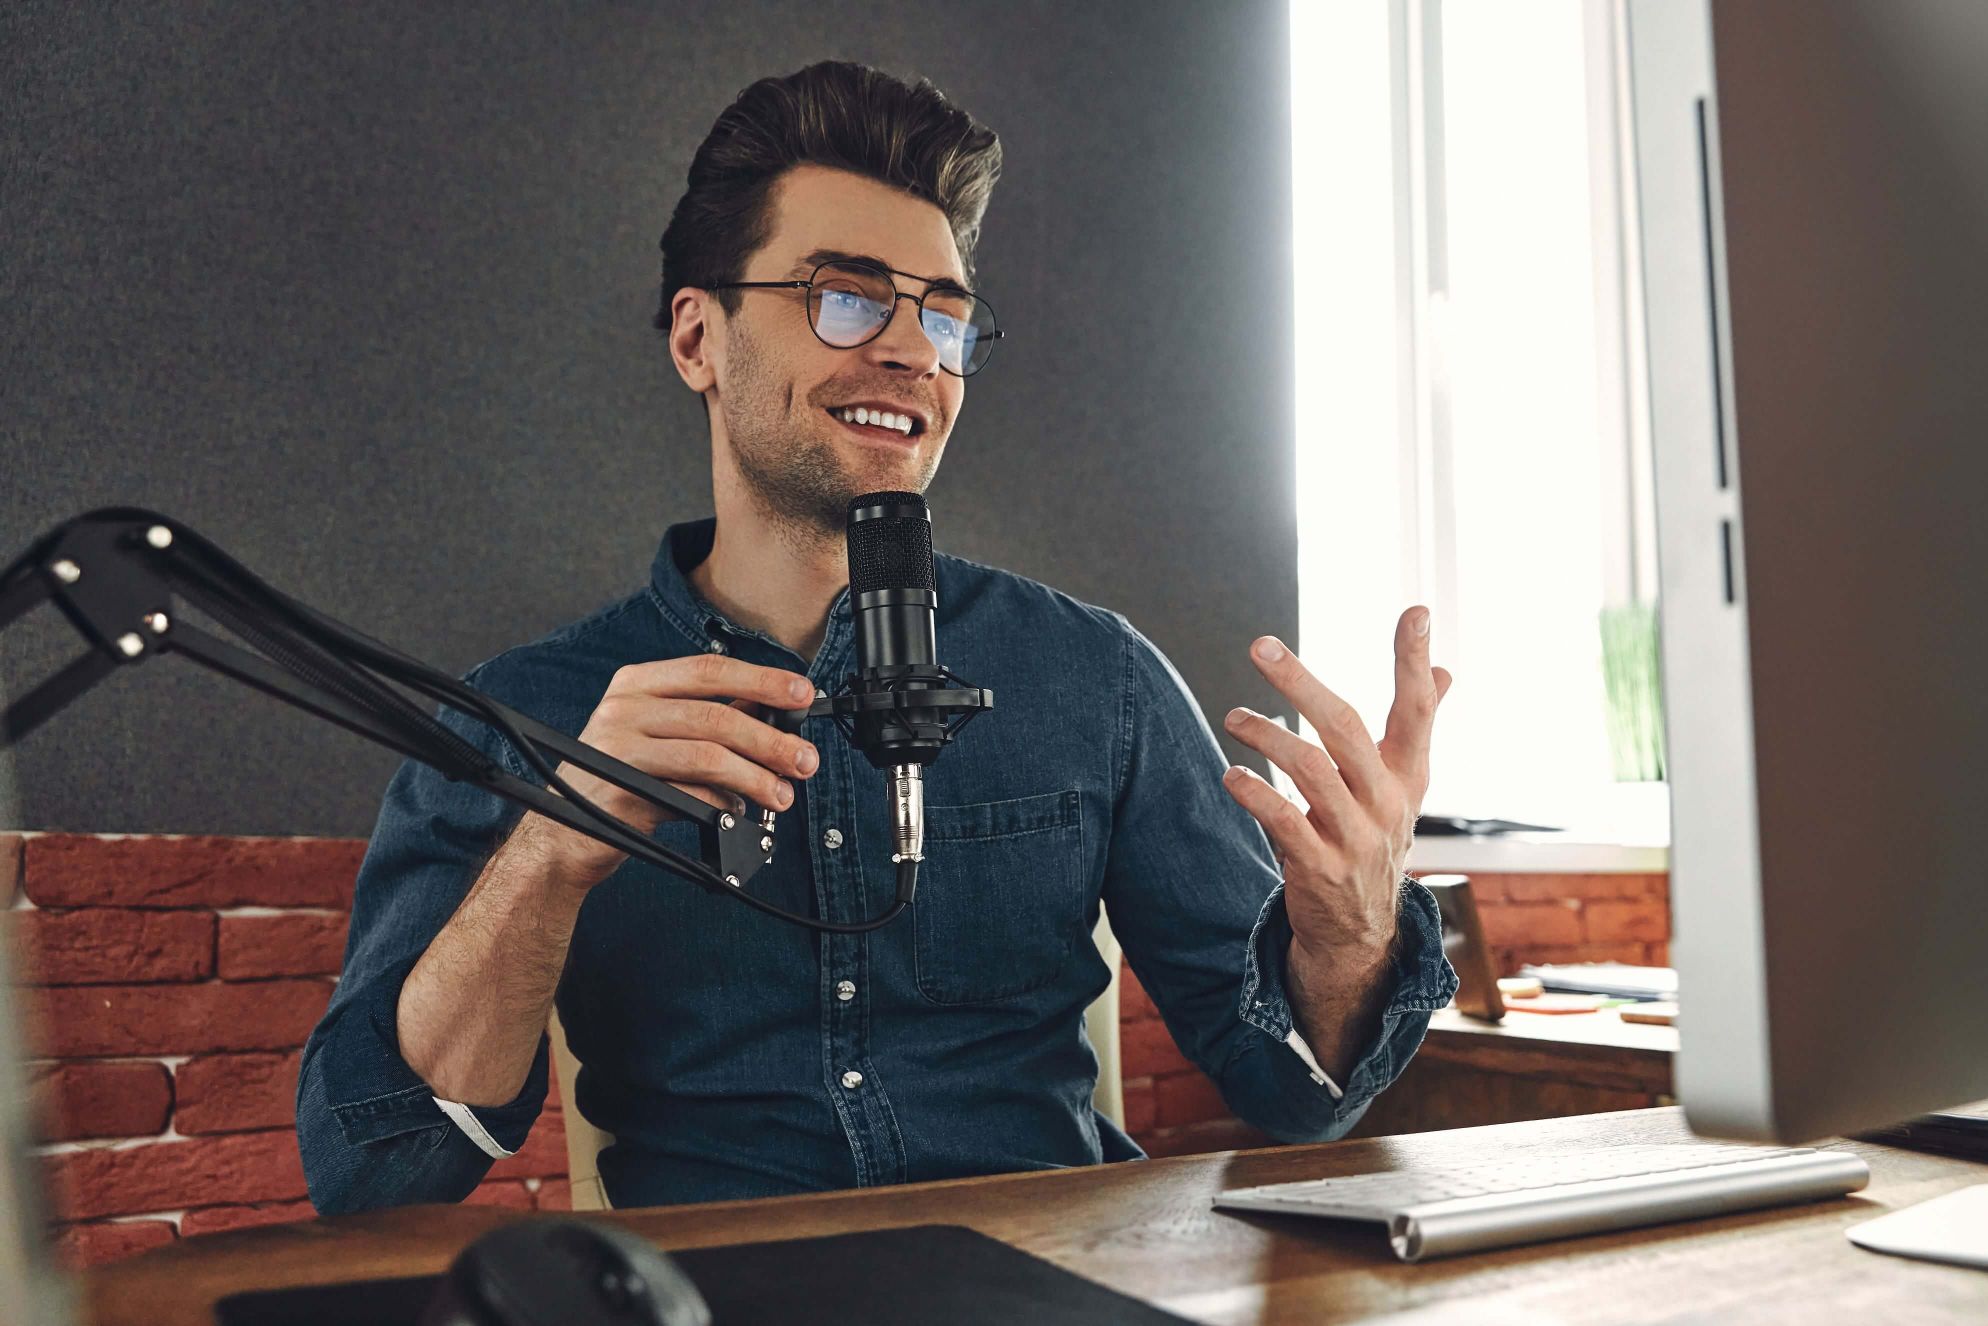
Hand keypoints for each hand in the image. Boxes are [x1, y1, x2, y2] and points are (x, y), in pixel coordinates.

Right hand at [520, 654, 821, 883]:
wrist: (563, 831)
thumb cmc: (620, 778)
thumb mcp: (656, 734)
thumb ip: (707, 719)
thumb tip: (775, 714)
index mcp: (636, 683)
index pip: (710, 670)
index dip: (763, 681)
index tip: (803, 694)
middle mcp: (624, 709)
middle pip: (716, 717)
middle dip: (771, 741)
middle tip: (805, 761)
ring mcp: (618, 750)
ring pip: (708, 757)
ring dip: (756, 778)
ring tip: (781, 795)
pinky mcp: (622, 792)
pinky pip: (691, 796)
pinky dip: (724, 806)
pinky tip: (739, 812)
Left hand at [1220, 608, 1452, 964]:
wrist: (1361, 933)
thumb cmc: (1374, 838)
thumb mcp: (1403, 787)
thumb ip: (1420, 726)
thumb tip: (1444, 669)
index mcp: (1408, 776)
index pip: (1418, 710)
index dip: (1414, 662)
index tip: (1416, 611)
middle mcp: (1386, 802)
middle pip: (1347, 728)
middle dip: (1302, 683)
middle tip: (1260, 646)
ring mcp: (1355, 837)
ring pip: (1311, 769)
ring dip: (1265, 736)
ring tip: (1233, 718)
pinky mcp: (1320, 868)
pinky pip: (1284, 822)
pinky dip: (1254, 794)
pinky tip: (1231, 776)